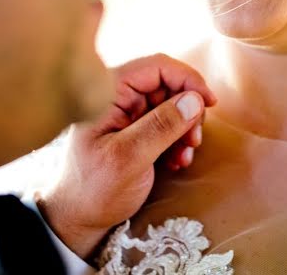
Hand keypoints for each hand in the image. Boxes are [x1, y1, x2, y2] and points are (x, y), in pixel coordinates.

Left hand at [35, 53, 216, 257]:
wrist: (77, 219)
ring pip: (171, 104)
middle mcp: (117, 96)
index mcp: (107, 92)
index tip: (208, 103)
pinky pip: (167, 123)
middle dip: (187, 110)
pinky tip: (176, 161)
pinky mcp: (135, 130)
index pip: (156, 66)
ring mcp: (127, 113)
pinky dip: (177, 140)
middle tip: (194, 140)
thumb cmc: (94, 189)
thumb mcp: (129, 159)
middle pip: (167, 85)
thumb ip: (160, 127)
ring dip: (185, 128)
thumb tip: (195, 100)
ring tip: (185, 155)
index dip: (187, 79)